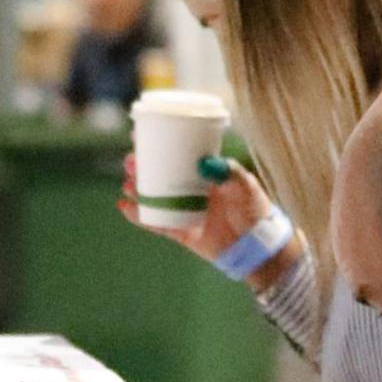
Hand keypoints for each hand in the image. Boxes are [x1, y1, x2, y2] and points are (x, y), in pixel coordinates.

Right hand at [122, 155, 277, 272]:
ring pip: (153, 196)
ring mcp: (183, 210)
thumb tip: (203, 162)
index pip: (178, 153)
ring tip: (127, 183)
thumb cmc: (254, 211)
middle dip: (142, 166)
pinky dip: (139, 216)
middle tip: (130, 161)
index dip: (159, 144)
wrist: (256, 246)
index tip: (140, 135)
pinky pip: (155, 222)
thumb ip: (228, 172)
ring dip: (137, 189)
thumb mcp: (245, 186)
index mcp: (204, 173)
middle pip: (160, 174)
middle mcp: (190, 189)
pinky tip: (125, 207)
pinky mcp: (180, 231)